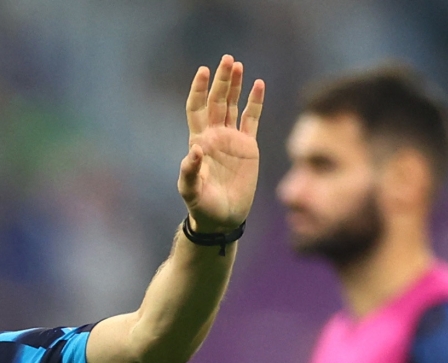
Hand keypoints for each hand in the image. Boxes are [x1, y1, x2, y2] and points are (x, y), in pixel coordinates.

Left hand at [177, 55, 264, 233]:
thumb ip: (189, 172)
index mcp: (199, 141)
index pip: (197, 108)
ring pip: (233, 105)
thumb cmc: (202, 206)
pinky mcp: (248, 146)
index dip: (199, 90)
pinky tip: (258, 84)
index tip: (203, 71)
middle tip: (227, 60)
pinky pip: (252, 119)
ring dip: (235, 86)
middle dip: (221, 80)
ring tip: (238, 65)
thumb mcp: (191, 191)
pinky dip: (255, 102)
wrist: (222, 218)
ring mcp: (232, 139)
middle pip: (217, 101)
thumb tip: (195, 150)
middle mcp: (215, 136)